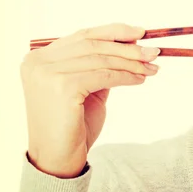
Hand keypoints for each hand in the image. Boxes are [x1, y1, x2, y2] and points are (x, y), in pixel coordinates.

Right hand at [20, 23, 159, 177]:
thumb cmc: (72, 125)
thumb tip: (132, 44)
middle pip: (93, 44)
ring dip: (131, 62)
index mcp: (39, 58)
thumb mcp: (85, 87)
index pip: (83, 36)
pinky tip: (139, 79)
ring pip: (101, 59)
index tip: (140, 32)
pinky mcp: (62, 86)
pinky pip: (104, 75)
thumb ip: (99, 65)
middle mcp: (38, 62)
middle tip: (154, 52)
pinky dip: (125, 76)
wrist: (58, 159)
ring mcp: (47, 73)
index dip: (113, 32)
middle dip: (128, 47)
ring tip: (151, 68)